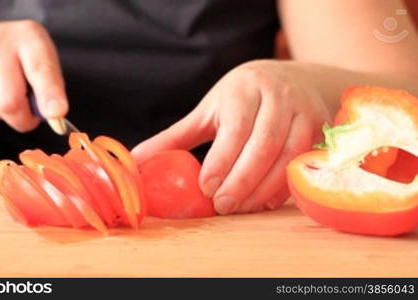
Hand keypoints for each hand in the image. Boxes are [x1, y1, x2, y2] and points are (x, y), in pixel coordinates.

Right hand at [0, 20, 67, 130]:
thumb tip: (54, 116)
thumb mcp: (45, 63)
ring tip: (9, 93)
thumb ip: (52, 88)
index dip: (49, 94)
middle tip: (31, 117)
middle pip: (10, 101)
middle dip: (24, 119)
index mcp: (30, 37)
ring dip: (6, 113)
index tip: (57, 112)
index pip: (40, 70)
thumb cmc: (25, 59)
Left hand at [132, 60, 331, 214]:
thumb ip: (174, 136)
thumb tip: (137, 160)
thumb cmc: (240, 98)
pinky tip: (264, 202)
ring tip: (241, 209)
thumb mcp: (207, 111)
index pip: (235, 128)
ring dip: (264, 188)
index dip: (222, 161)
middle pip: (264, 144)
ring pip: (288, 156)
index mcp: (245, 89)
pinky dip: (284, 187)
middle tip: (222, 207)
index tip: (206, 188)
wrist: (288, 78)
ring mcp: (304, 111)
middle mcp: (279, 96)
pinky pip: (304, 163)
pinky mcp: (320, 128)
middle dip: (242, 180)